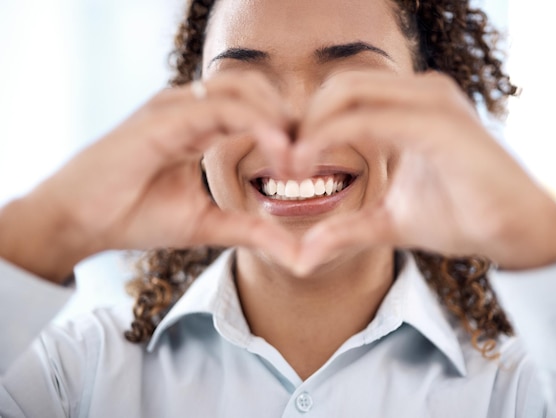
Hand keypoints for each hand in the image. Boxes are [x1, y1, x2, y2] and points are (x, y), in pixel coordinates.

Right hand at [0, 73, 297, 281]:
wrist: (81, 222)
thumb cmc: (135, 217)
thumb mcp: (208, 224)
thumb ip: (252, 230)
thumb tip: (298, 254)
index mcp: (201, 125)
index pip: (257, 108)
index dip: (288, 130)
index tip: (308, 165)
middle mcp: (190, 107)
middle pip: (257, 88)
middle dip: (289, 118)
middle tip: (309, 158)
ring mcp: (177, 107)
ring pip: (244, 89)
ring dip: (278, 119)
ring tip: (295, 158)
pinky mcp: (165, 117)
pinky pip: (222, 107)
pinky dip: (257, 124)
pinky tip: (278, 151)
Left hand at [294, 72, 555, 273]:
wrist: (518, 231)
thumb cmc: (462, 217)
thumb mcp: (390, 222)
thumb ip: (347, 228)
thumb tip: (303, 254)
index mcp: (410, 107)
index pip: (344, 96)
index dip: (308, 124)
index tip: (286, 163)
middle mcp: (420, 92)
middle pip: (339, 86)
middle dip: (303, 121)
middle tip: (284, 165)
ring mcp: (431, 101)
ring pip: (348, 93)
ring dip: (311, 128)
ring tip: (293, 167)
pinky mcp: (438, 123)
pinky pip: (368, 119)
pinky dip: (331, 137)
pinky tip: (311, 164)